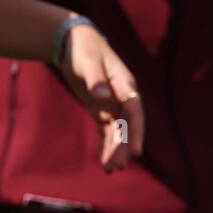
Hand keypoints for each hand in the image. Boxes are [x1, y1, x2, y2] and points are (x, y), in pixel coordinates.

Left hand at [57, 20, 144, 172]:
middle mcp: (122, 96)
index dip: (136, 131)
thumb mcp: (88, 62)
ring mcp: (113, 104)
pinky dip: (106, 145)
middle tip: (118, 167)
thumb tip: (104, 97)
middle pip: (127, 125)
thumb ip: (96, 79)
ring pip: (118, 131)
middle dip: (124, 146)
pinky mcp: (101, 109)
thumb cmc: (84, 49)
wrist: (76, 43)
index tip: (136, 151)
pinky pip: (106, 131)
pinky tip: (106, 163)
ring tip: (112, 170)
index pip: (133, 111)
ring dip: (117, 150)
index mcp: (124, 83)